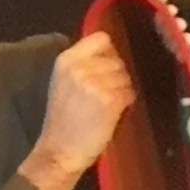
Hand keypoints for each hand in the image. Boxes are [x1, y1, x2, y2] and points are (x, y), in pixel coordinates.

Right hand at [21, 32, 137, 189]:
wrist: (60, 151)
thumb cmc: (62, 119)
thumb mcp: (63, 82)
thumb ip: (82, 64)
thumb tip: (111, 52)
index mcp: (66, 60)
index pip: (101, 38)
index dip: (109, 52)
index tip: (106, 67)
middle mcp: (80, 68)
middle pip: (117, 59)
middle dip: (117, 75)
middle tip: (106, 93)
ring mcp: (96, 83)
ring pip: (126, 76)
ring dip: (122, 89)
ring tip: (108, 105)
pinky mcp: (110, 100)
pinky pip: (130, 92)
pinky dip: (127, 102)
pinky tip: (114, 113)